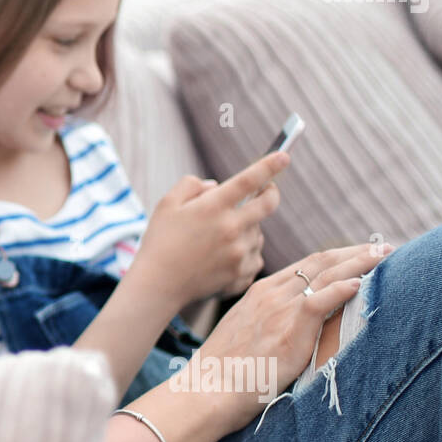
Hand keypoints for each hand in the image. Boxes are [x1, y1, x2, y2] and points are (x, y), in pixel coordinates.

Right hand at [130, 153, 289, 307]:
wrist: (158, 285)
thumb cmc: (160, 241)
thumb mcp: (167, 203)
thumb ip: (192, 185)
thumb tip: (217, 186)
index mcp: (214, 207)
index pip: (250, 179)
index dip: (270, 165)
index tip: (284, 156)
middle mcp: (232, 228)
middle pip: (268, 203)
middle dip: (270, 193)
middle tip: (265, 190)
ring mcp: (239, 253)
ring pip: (258, 233)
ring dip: (248, 229)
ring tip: (221, 238)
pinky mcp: (241, 274)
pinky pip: (255, 257)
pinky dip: (245, 255)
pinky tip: (223, 258)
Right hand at [195, 241, 394, 432]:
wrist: (207, 390)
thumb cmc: (223, 372)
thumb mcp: (244, 335)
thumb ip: (268, 323)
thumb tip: (290, 330)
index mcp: (260, 293)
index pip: (306, 265)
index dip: (336, 256)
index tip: (359, 253)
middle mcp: (270, 294)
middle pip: (319, 262)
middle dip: (354, 252)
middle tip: (382, 246)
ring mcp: (278, 310)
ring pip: (325, 275)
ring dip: (359, 263)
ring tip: (384, 254)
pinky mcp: (287, 330)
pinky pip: (319, 301)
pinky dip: (343, 288)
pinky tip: (361, 282)